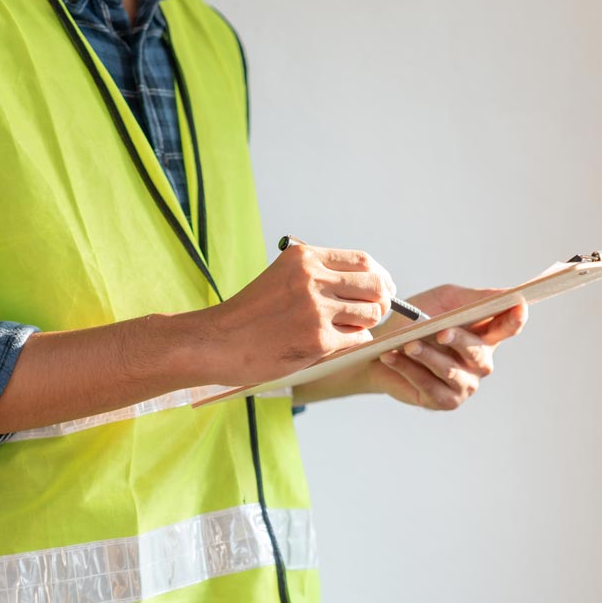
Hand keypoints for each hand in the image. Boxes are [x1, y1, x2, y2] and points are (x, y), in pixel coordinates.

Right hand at [201, 244, 394, 384]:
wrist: (216, 342)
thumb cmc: (250, 314)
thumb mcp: (282, 277)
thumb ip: (319, 275)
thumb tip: (369, 284)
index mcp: (304, 258)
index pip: (363, 261)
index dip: (381, 276)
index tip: (385, 288)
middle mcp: (312, 279)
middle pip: (374, 285)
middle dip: (383, 300)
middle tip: (379, 311)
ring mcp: (316, 310)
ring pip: (370, 314)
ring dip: (367, 324)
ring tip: (349, 329)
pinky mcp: (318, 340)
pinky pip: (357, 339)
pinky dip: (355, 342)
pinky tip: (337, 344)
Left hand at [370, 284, 527, 409]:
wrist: (383, 345)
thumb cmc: (417, 319)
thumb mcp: (444, 300)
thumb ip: (474, 298)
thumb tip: (507, 295)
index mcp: (485, 334)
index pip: (508, 326)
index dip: (515, 318)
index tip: (518, 306)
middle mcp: (480, 361)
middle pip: (478, 352)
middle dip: (459, 341)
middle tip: (441, 333)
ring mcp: (465, 383)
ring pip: (451, 371)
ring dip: (428, 356)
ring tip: (408, 345)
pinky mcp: (444, 401)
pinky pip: (429, 386)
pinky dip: (409, 370)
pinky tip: (392, 357)